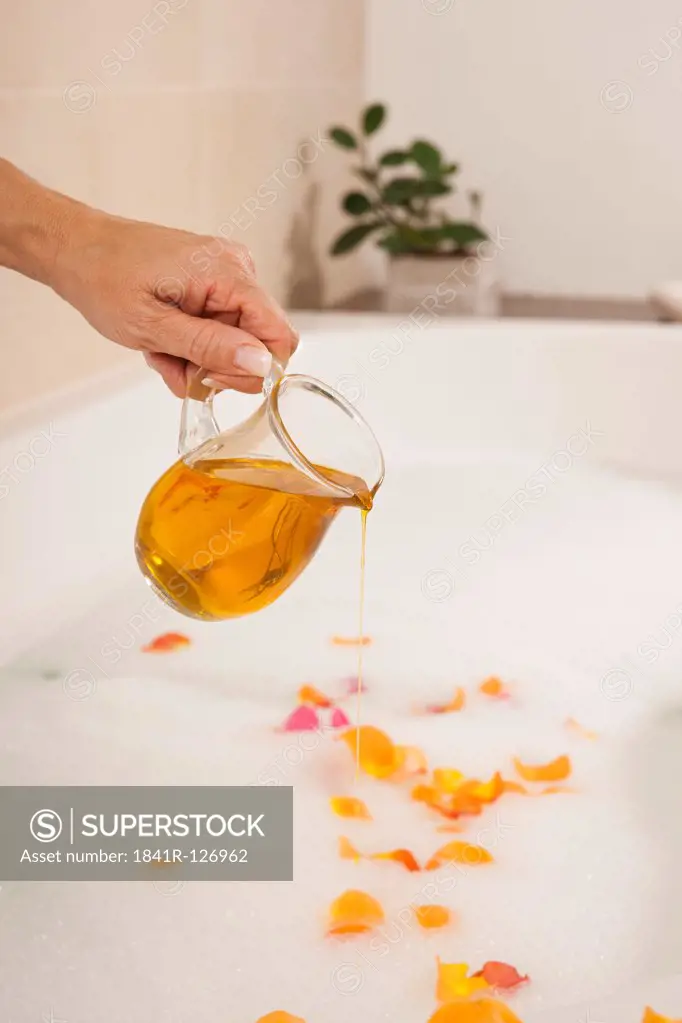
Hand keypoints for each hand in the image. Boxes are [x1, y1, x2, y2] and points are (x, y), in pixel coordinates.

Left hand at [52, 208, 298, 396]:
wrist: (76, 249)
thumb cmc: (104, 278)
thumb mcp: (153, 326)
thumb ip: (210, 346)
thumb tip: (262, 363)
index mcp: (229, 273)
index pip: (278, 336)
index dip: (252, 369)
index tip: (209, 377)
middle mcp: (237, 269)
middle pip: (256, 344)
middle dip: (215, 366)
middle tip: (172, 364)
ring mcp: (226, 276)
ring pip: (235, 343)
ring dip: (198, 360)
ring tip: (159, 351)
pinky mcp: (213, 284)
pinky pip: (219, 330)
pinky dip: (192, 346)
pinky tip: (163, 343)